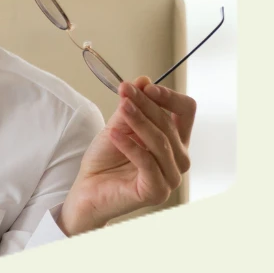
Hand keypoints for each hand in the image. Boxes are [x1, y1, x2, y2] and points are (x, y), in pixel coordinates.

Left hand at [60, 76, 197, 234]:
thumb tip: (144, 80)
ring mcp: (170, 178)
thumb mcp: (118, 126)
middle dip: (146, 105)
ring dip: (139, 121)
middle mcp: (178, 160)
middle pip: (170, 124)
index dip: (169, 97)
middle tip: (125, 91)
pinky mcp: (157, 192)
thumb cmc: (105, 160)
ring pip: (160, 142)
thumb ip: (132, 107)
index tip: (145, 87)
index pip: (186, 111)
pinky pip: (147, 162)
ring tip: (121, 107)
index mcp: (175, 141)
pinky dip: (130, 145)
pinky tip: (113, 134)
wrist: (88, 189)